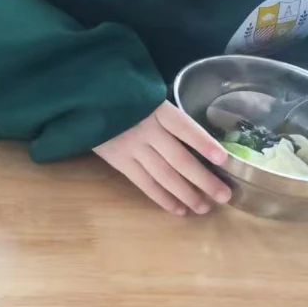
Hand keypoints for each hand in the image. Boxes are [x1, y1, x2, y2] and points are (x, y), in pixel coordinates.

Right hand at [94, 101, 231, 215]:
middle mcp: (146, 130)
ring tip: (204, 208)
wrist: (83, 99)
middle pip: (180, 159)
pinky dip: (163, 198)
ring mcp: (131, 147)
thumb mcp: (146, 97)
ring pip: (164, 176)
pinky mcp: (118, 161)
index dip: (204, 144)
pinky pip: (144, 183)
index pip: (185, 128)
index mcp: (156, 109)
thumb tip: (200, 141)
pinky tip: (179, 209)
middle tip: (224, 196)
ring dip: (187, 194)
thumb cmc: (122, 97)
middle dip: (204, 180)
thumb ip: (166, 115)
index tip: (224, 159)